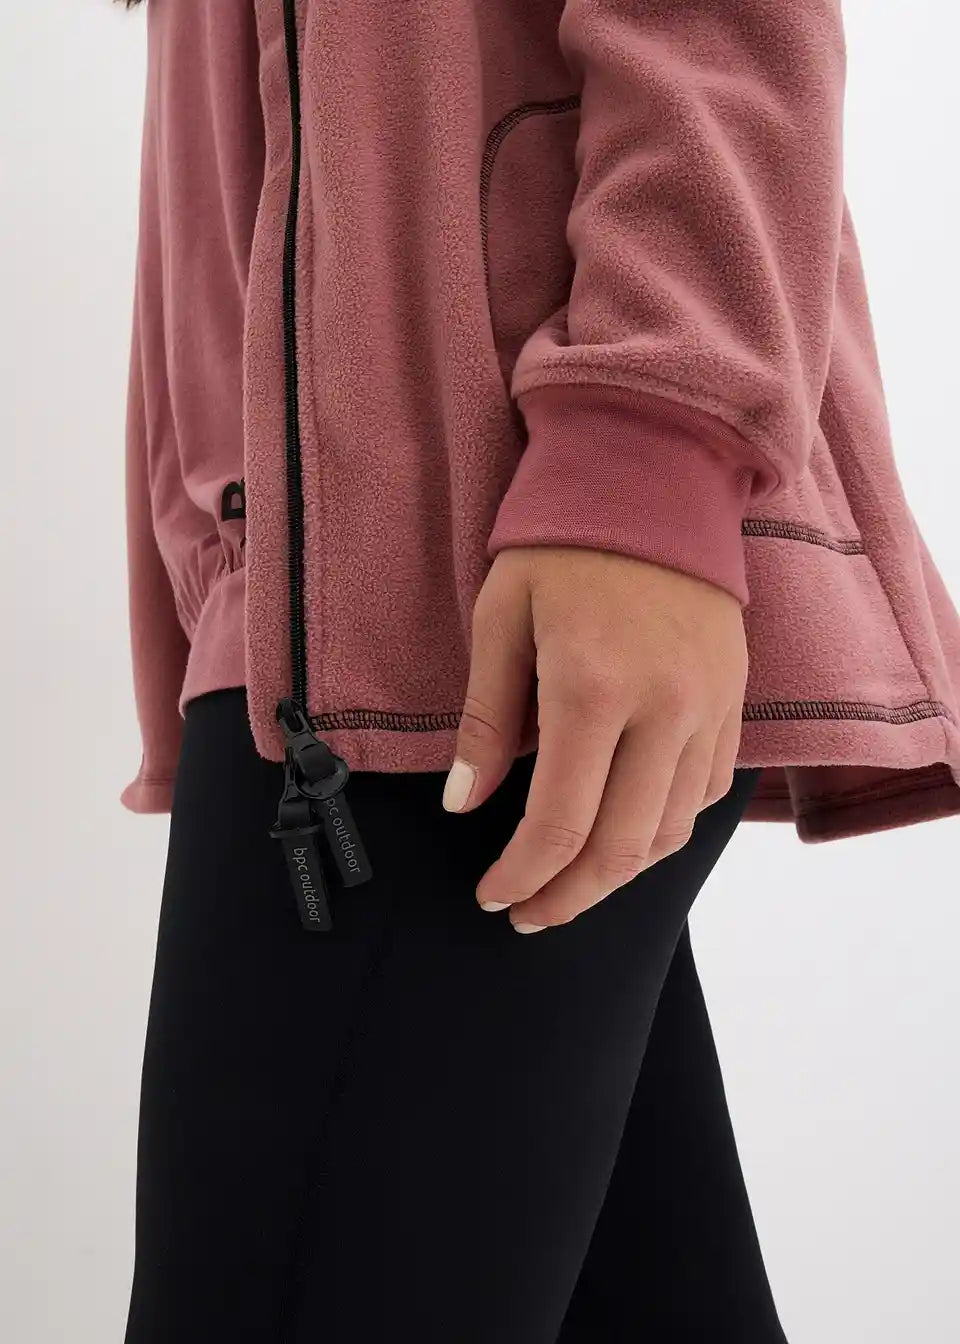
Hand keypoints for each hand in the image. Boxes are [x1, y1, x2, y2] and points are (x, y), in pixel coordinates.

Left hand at [442, 546, 747, 931]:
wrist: (654, 478)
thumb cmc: (561, 543)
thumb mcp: (501, 618)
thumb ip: (486, 720)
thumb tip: (463, 804)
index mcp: (594, 688)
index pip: (560, 824)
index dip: (523, 876)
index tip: (495, 898)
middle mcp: (665, 709)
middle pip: (624, 847)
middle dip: (571, 896)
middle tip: (531, 914)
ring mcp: (711, 707)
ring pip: (672, 830)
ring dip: (620, 873)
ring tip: (573, 883)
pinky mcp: (735, 699)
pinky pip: (708, 791)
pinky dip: (666, 827)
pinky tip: (629, 832)